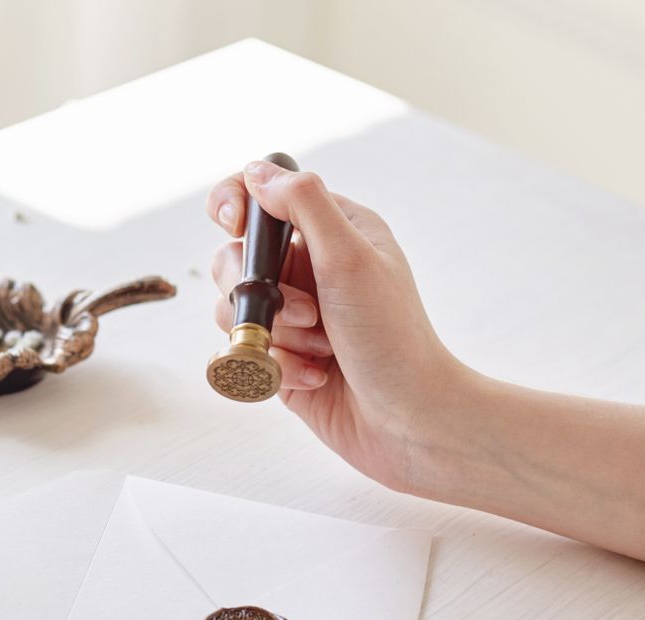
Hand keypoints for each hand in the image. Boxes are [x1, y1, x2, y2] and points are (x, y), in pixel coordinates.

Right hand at [207, 161, 470, 492]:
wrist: (411, 421)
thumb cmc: (394, 339)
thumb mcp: (350, 257)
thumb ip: (302, 204)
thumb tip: (256, 172)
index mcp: (333, 231)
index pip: (262, 196)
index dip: (236, 206)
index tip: (234, 226)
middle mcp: (310, 270)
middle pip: (236, 258)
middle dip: (261, 291)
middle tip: (309, 313)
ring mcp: (293, 317)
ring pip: (236, 309)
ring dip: (275, 334)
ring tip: (319, 351)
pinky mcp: (282, 360)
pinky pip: (246, 354)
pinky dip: (277, 368)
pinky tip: (316, 378)